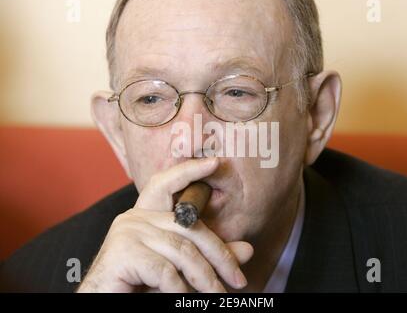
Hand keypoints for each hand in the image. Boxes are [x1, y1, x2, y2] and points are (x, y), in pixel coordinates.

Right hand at [77, 158, 253, 292]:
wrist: (103, 301)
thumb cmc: (140, 285)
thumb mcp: (179, 268)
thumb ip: (209, 256)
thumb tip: (248, 249)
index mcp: (146, 215)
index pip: (166, 184)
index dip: (189, 170)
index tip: (215, 162)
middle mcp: (134, 217)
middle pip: (189, 227)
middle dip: (219, 255)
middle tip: (238, 281)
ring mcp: (126, 232)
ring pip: (182, 251)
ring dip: (204, 279)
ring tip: (216, 296)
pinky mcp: (122, 253)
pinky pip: (165, 271)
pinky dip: (180, 290)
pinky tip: (184, 299)